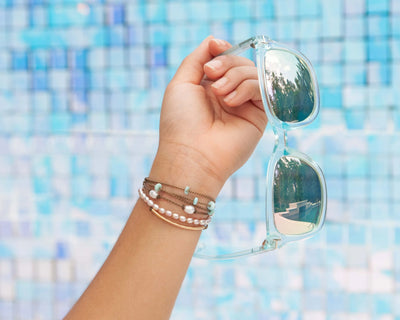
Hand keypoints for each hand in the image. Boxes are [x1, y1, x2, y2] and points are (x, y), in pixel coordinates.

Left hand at [150, 36, 267, 196]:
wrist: (192, 154)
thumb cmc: (180, 121)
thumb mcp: (181, 83)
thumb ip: (197, 58)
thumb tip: (214, 39)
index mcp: (210, 87)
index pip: (225, 59)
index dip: (223, 51)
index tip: (214, 51)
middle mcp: (229, 95)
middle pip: (240, 62)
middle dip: (226, 62)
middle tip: (211, 74)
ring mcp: (244, 105)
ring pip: (252, 72)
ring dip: (234, 75)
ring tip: (219, 93)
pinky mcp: (259, 115)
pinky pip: (261, 88)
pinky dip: (246, 87)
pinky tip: (231, 101)